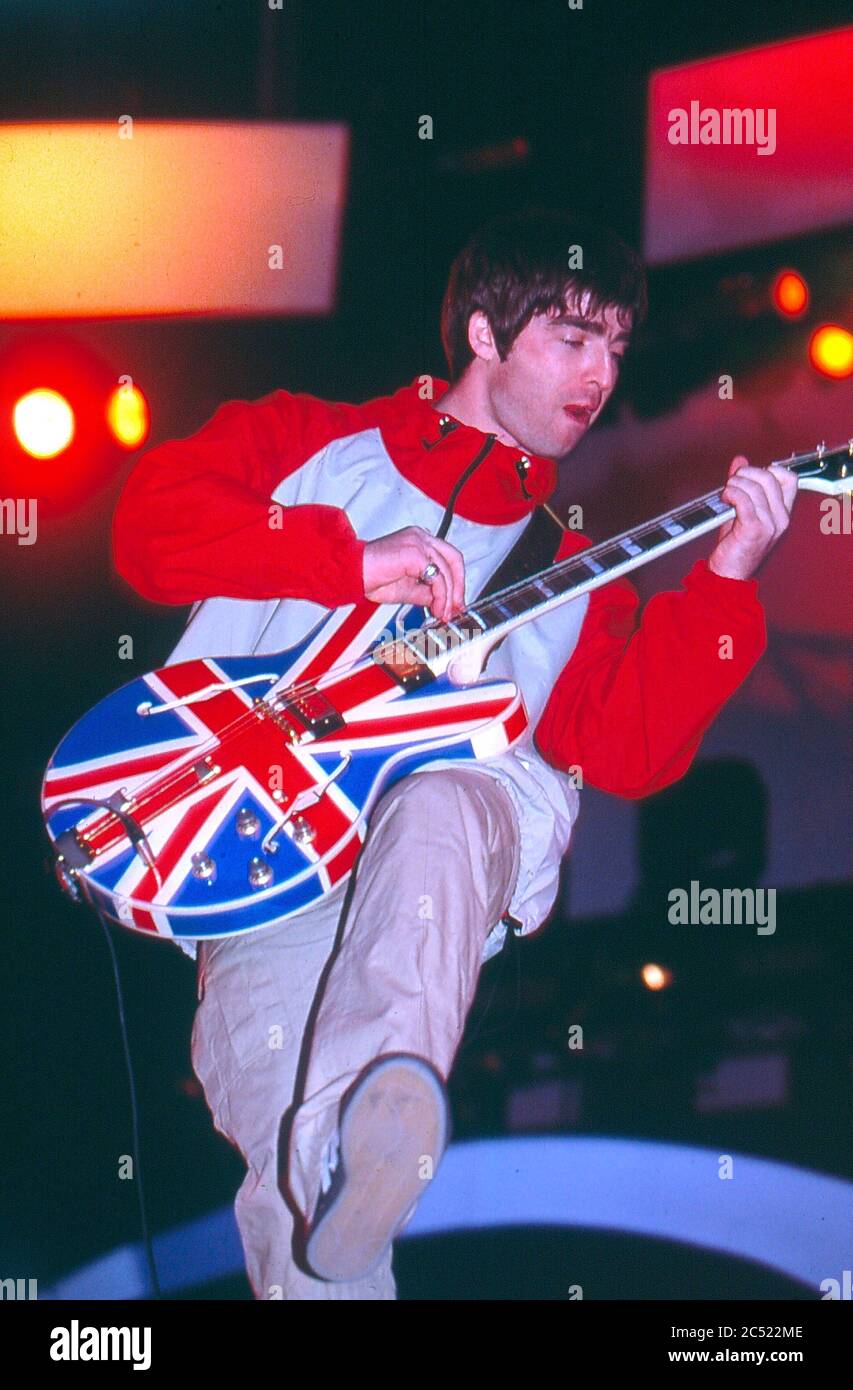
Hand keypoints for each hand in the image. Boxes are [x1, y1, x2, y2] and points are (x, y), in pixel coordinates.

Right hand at [362, 525, 464, 620]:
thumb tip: (442, 602)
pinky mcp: (415, 553)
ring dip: (448, 596)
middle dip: (459, 587)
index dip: (455, 580)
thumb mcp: (407, 589)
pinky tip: (435, 607)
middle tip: (456, 608)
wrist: (350, 574)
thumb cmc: (369, 577)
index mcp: (418, 541)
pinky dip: (440, 595)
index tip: (455, 601)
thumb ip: (426, 592)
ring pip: (447, 570)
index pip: (447, 557)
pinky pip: (437, 577)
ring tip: (443, 613)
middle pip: (454, 559)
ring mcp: (418, 542)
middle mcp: (420, 537)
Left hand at [707, 455, 797, 580]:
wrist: (728, 575)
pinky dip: (731, 494)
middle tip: (732, 483)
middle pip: (770, 478)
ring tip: (725, 493)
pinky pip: (744, 500)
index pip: (790, 479)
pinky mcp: (754, 529)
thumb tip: (740, 460)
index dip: (770, 470)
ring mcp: (770, 525)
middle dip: (747, 474)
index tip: (750, 477)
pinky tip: (725, 499)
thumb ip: (743, 485)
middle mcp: (781, 518)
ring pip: (755, 487)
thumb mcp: (741, 511)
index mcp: (782, 513)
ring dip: (735, 484)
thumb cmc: (735, 546)